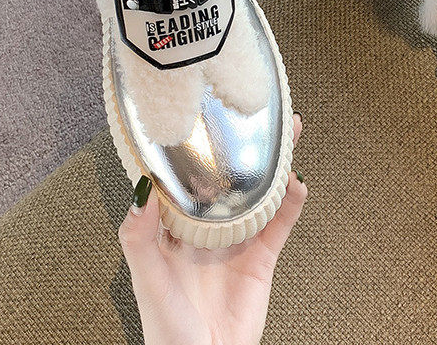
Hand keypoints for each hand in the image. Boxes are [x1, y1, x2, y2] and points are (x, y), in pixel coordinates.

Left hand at [119, 114, 306, 344]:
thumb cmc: (166, 332)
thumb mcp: (147, 282)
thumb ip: (139, 239)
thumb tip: (140, 190)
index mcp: (174, 227)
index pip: (183, 176)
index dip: (194, 146)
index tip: (203, 115)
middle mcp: (206, 228)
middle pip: (228, 176)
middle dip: (242, 146)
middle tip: (258, 114)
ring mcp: (236, 241)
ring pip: (258, 193)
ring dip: (274, 165)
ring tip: (287, 134)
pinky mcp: (260, 259)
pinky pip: (279, 225)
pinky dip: (290, 204)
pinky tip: (297, 184)